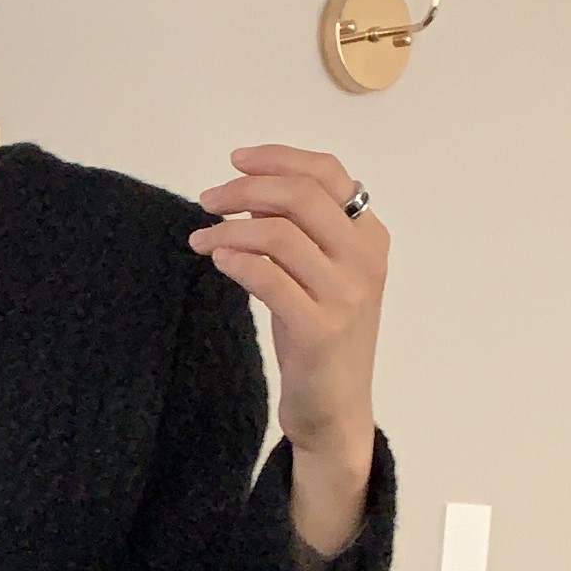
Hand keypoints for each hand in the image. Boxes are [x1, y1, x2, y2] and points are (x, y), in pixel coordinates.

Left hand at [187, 143, 388, 458]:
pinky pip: (268, 278)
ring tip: (201, 239)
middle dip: (246, 189)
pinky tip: (217, 260)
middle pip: (301, 196)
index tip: (235, 161)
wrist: (336, 412)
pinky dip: (236, 261)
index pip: (328, 174)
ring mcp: (345, 294)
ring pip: (279, 234)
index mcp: (370, 237)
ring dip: (229, 229)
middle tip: (208, 199)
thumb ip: (301, 235)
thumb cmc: (320, 343)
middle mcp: (364, 259)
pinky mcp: (320, 329)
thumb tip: (249, 193)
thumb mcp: (319, 278)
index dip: (278, 158)